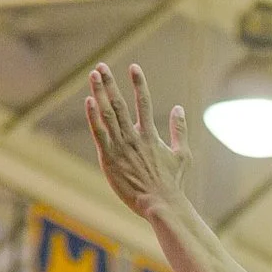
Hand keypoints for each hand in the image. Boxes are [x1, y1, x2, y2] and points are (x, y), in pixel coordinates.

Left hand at [86, 63, 190, 220]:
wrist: (162, 204)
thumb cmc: (173, 184)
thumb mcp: (182, 155)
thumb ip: (180, 130)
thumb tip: (179, 108)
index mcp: (150, 135)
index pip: (144, 102)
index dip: (139, 83)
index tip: (134, 67)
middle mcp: (134, 137)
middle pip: (120, 104)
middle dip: (110, 83)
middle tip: (101, 66)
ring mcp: (121, 147)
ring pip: (108, 114)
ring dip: (100, 93)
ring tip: (94, 75)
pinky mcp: (110, 159)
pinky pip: (99, 134)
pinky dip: (94, 117)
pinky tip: (89, 101)